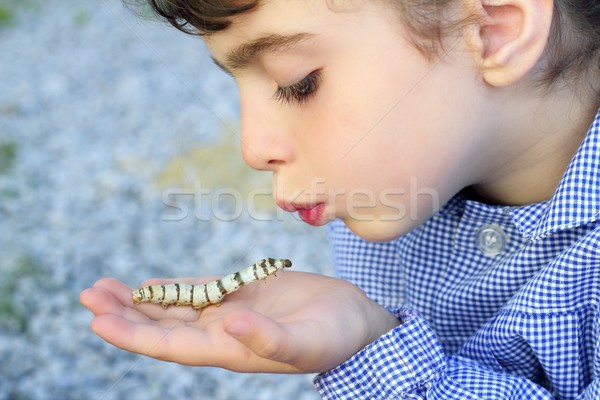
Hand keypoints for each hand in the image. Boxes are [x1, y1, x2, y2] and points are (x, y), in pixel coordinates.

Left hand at [80, 271, 399, 372]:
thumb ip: (268, 338)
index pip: (169, 345)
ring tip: (103, 288)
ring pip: (173, 307)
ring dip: (139, 300)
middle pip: (161, 326)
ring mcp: (229, 313)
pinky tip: (148, 286)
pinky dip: (170, 288)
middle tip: (88, 294)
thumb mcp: (307, 341)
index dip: (132, 334)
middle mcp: (220, 334)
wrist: (354, 321)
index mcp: (229, 350)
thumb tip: (227, 325)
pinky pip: (197, 291)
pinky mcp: (241, 293)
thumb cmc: (336, 336)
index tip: (97, 320)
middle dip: (123, 313)